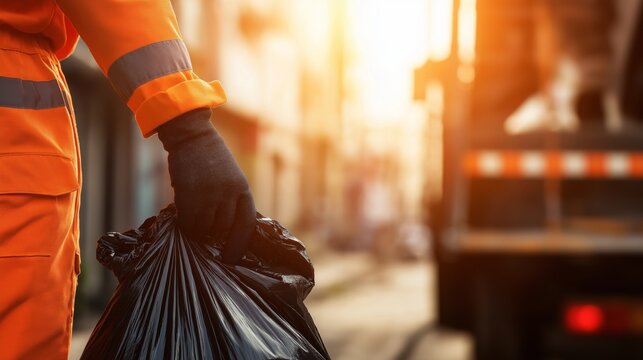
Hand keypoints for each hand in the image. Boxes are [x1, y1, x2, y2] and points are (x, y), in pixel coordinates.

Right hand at [157, 108, 255, 263]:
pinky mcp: (190, 196)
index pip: (246, 224)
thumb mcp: (229, 177)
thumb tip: (221, 230)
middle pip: (222, 228)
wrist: (191, 135)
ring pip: (204, 228)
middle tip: (203, 228)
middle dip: (213, 232)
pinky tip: (182, 216)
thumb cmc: (210, 157)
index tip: (231, 258)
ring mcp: (209, 196)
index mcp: (242, 189)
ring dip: (197, 228)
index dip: (239, 244)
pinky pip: (188, 222)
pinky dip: (185, 224)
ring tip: (192, 217)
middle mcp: (229, 194)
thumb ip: (229, 200)